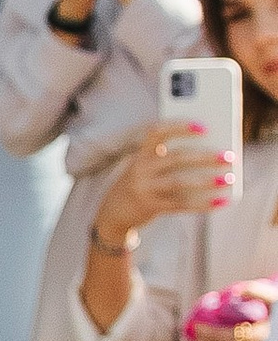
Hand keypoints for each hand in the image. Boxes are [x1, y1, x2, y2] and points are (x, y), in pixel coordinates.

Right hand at [94, 121, 235, 248]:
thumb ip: (169, 159)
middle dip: (205, 156)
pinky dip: (204, 203)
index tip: (204, 127)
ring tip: (228, 178)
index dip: (180, 127)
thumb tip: (209, 154)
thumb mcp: (147, 167)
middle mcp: (140, 169)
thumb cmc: (140, 183)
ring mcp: (144, 189)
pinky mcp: (151, 207)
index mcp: (141, 154)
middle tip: (229, 156)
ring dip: (207, 180)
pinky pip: (181, 205)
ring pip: (179, 182)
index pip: (158, 133)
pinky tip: (221, 201)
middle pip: (176, 158)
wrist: (111, 214)